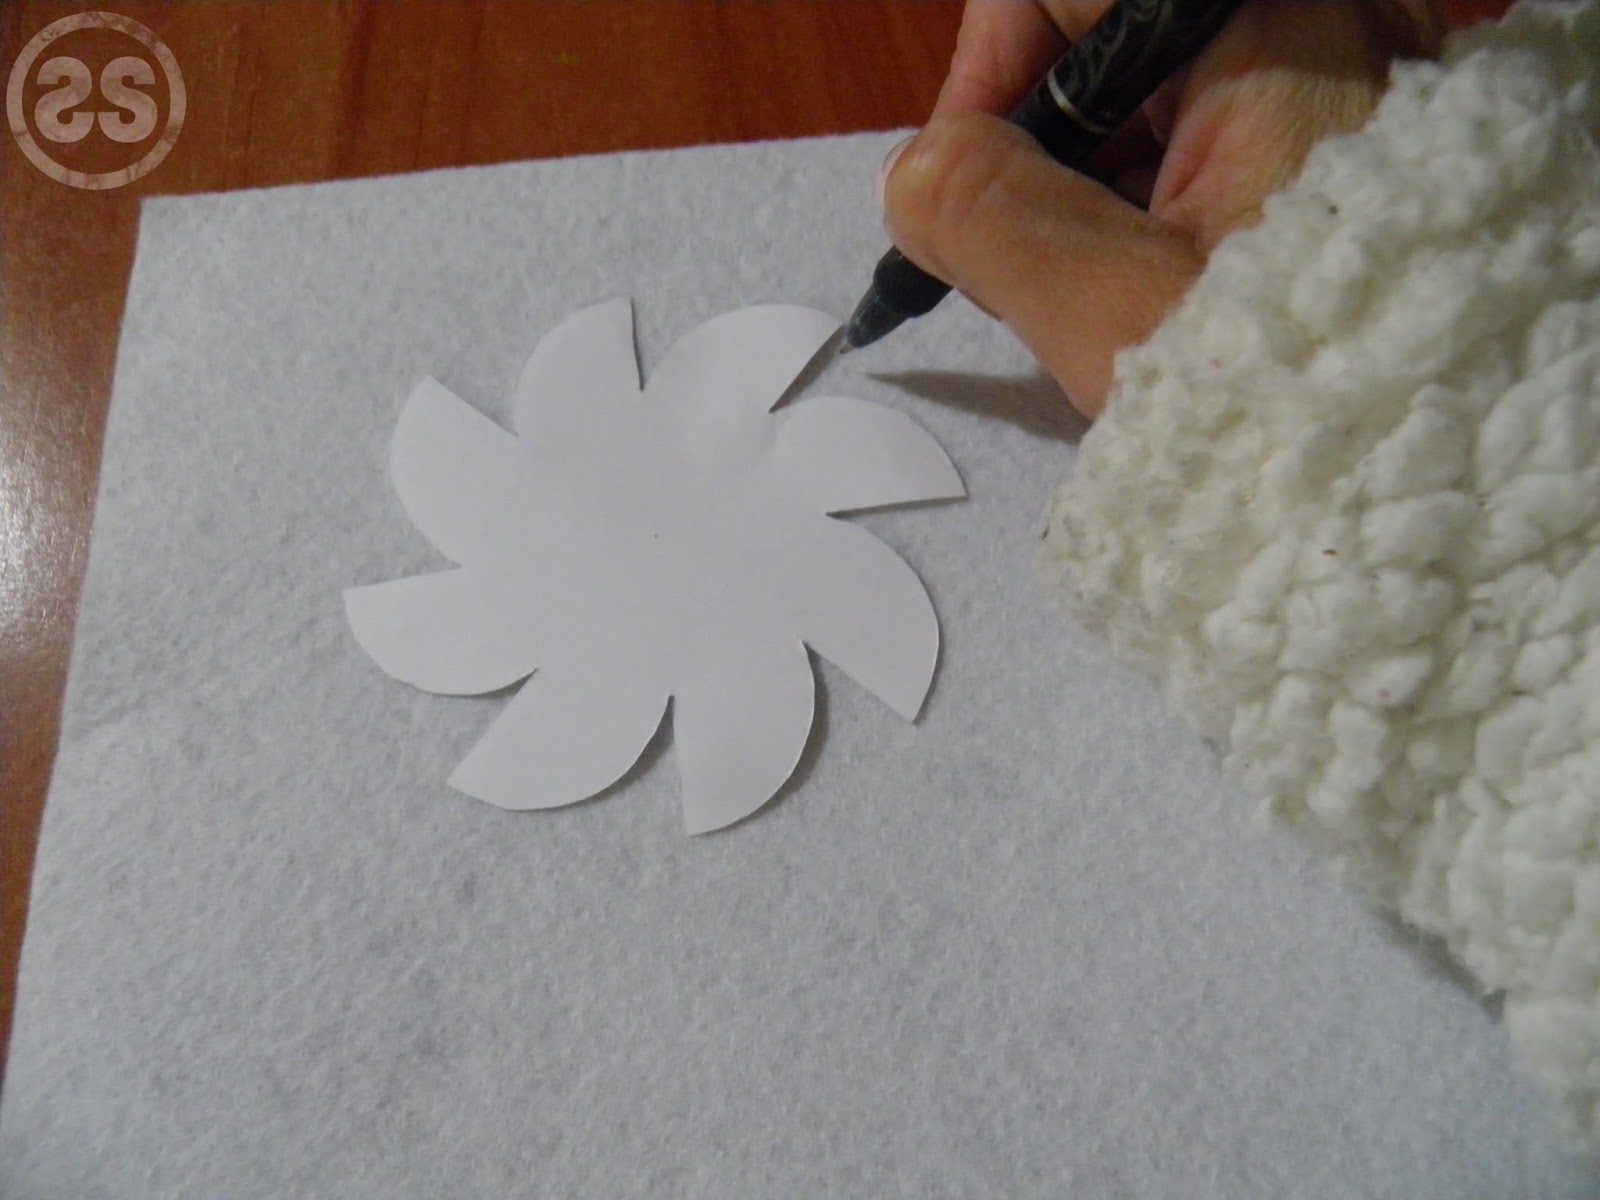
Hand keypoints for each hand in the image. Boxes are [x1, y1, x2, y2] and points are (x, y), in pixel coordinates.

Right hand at [881, 0, 1445, 415]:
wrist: (1433, 480)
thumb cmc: (1300, 395)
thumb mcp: (1116, 308)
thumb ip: (986, 215)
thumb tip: (915, 173)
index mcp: (1272, 31)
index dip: (985, 79)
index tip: (957, 185)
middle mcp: (1322, 29)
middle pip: (1109, 52)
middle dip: (1043, 157)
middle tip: (1037, 271)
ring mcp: (1342, 84)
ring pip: (1154, 101)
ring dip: (1097, 193)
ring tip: (1117, 300)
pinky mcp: (1343, 145)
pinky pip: (1211, 141)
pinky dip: (1158, 207)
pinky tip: (1167, 289)